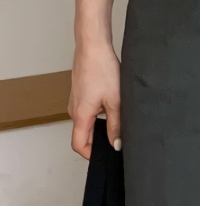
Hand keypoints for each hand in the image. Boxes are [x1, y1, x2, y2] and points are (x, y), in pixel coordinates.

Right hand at [68, 42, 120, 158]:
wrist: (93, 47)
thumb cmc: (102, 70)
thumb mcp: (115, 101)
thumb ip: (115, 125)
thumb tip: (116, 144)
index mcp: (80, 115)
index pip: (79, 145)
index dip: (91, 155)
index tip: (106, 157)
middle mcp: (74, 111)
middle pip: (83, 136)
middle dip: (98, 144)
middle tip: (116, 145)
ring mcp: (77, 102)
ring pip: (86, 124)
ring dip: (100, 130)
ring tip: (118, 128)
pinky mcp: (81, 95)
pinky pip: (88, 113)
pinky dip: (99, 118)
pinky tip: (113, 112)